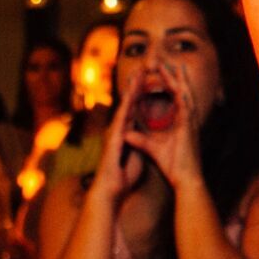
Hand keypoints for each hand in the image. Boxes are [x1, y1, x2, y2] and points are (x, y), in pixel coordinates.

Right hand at [88, 72, 145, 204]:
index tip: (148, 80)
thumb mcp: (136, 155)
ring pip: (124, 106)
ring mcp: (114, 131)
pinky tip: (131, 94)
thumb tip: (143, 138)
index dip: (141, 95)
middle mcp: (118, 129)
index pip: (135, 110)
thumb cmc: (122, 176)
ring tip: (137, 73)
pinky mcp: (114, 137)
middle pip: (129, 103)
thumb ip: (139, 144)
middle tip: (142, 68)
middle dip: (135, 86)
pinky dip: (127, 106)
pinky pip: (122, 118)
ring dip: (131, 90)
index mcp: (125, 133)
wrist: (110, 190)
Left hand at [122, 65, 205, 188]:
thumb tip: (127, 134)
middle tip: (169, 62)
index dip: (169, 85)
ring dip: (177, 80)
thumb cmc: (175, 166)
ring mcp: (190, 122)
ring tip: (171, 66)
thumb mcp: (153, 149)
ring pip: (184, 94)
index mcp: (182, 123)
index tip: (162, 73)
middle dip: (175, 77)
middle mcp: (188, 120)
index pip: (175, 99)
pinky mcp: (188, 127)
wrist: (186, 179)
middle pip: (182, 92)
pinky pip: (184, 105)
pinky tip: (176, 84)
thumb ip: (141, 140)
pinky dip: (179, 94)